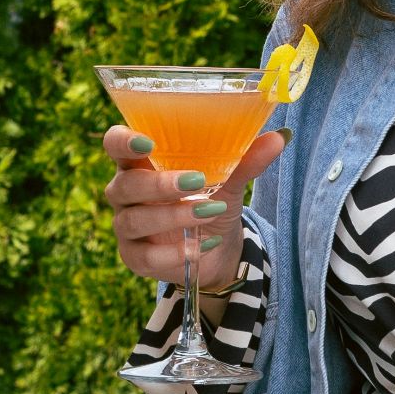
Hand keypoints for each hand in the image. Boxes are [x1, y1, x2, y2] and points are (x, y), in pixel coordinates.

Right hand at [103, 124, 289, 288]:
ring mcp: (126, 226)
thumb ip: (246, 160)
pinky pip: (145, 255)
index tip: (148, 142)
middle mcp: (126, 192)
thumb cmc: (212, 201)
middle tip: (197, 181)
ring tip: (210, 211)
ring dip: (173, 215)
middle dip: (160, 184)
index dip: (123, 141)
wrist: (217, 248)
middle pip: (125, 184)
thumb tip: (280, 137)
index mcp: (141, 162)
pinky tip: (201, 246)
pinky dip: (174, 252)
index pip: (115, 144)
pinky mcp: (134, 257)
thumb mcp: (230, 181)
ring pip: (134, 219)